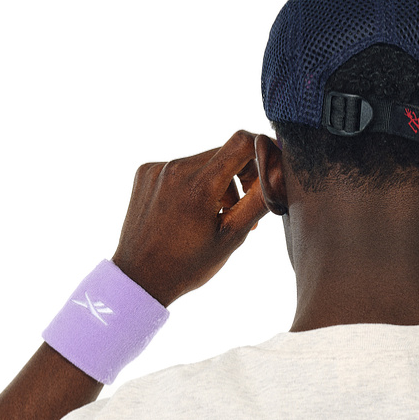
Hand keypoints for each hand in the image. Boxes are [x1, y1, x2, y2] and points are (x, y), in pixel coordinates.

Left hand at [113, 130, 266, 306]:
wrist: (140, 277)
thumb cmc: (187, 265)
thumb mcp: (231, 238)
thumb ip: (257, 202)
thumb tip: (278, 175)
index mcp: (200, 185)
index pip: (241, 142)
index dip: (260, 151)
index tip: (263, 173)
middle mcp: (177, 168)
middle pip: (223, 154)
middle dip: (238, 177)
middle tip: (238, 209)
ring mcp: (158, 168)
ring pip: (202, 161)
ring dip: (214, 182)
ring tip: (212, 216)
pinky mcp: (146, 172)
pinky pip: (179, 168)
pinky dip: (190, 184)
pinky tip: (186, 212)